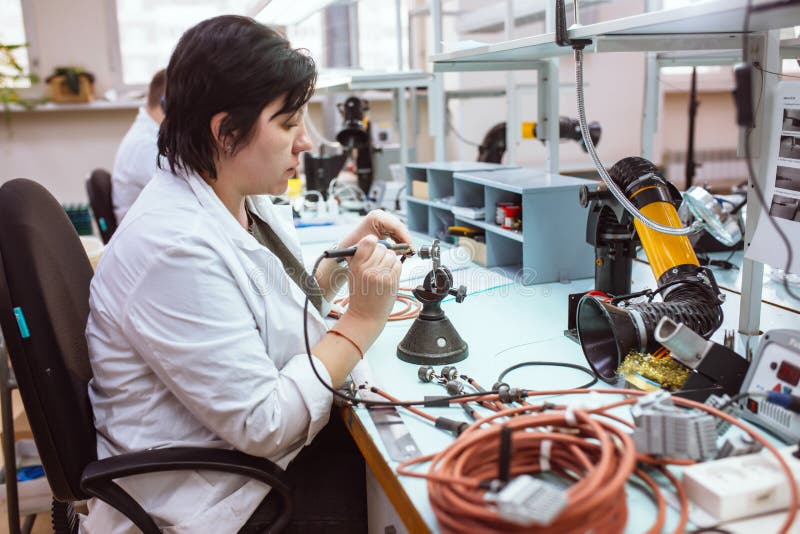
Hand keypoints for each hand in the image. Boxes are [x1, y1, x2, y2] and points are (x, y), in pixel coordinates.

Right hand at [336, 235, 401, 350]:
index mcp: (356, 265)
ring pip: (392, 255)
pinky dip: (396, 267)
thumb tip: (372, 241)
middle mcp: (368, 269)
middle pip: (382, 247)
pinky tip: (389, 275)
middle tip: (379, 261)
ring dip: (390, 260)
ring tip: (384, 270)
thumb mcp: (354, 274)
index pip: (367, 242)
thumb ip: (361, 258)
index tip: (373, 244)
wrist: (365, 316)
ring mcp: (380, 275)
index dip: (373, 241)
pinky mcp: (391, 281)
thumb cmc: (360, 295)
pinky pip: (398, 265)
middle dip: (383, 252)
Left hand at [338, 210, 412, 251]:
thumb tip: (405, 250)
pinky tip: (401, 249)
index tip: (409, 248)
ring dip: (403, 241)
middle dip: (405, 239)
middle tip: (410, 252)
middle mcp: (379, 215)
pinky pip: (394, 232)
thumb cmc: (355, 246)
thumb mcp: (372, 248)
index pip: (396, 225)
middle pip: (399, 227)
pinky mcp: (382, 224)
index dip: (405, 237)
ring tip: (406, 252)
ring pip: (398, 230)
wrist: (346, 247)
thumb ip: (390, 248)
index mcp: (376, 217)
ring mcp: (381, 219)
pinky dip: (399, 240)